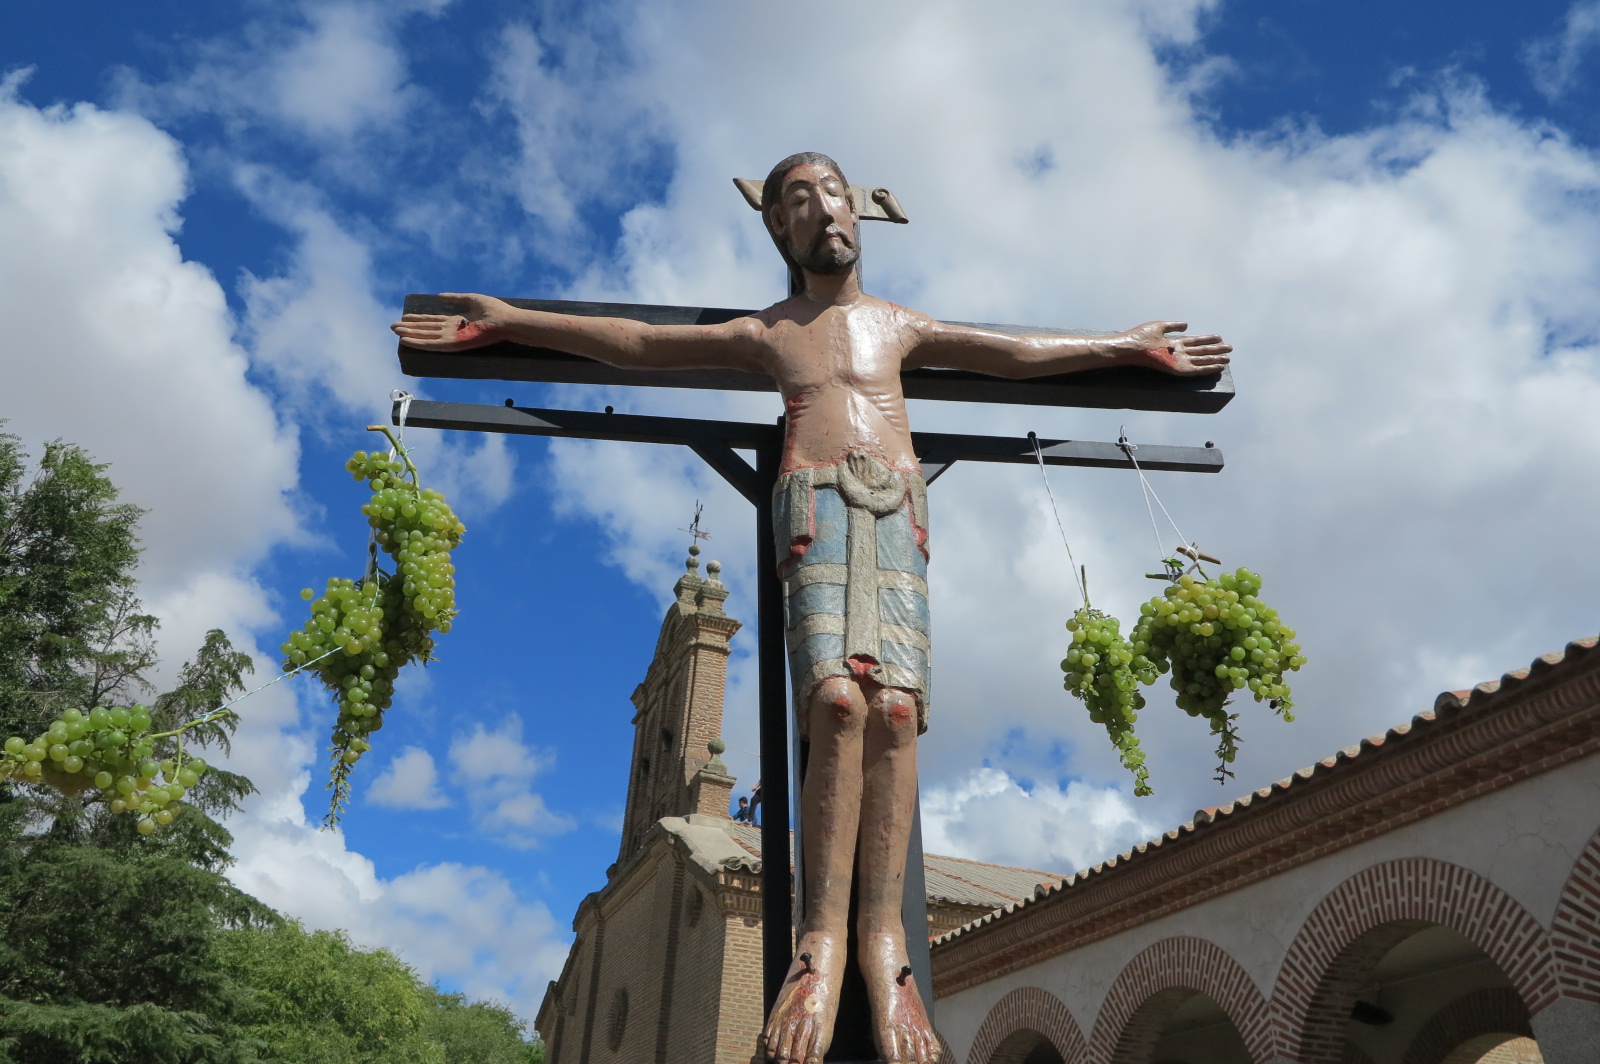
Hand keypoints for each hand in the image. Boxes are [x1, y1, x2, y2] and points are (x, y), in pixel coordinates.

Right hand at [391, 293, 511, 351]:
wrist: (506, 321)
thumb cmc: (495, 310)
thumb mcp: (471, 299)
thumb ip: (455, 299)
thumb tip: (439, 297)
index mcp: (457, 321)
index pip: (433, 321)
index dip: (419, 319)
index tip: (405, 317)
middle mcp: (453, 330)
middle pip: (427, 329)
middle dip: (410, 328)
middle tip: (393, 326)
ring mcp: (453, 338)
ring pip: (427, 337)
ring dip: (411, 335)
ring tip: (396, 332)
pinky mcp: (456, 344)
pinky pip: (434, 345)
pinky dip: (421, 343)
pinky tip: (408, 341)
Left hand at [1122, 321, 1231, 375]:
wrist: (1131, 347)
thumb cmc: (1139, 336)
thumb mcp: (1159, 326)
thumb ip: (1174, 326)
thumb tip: (1187, 325)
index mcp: (1173, 343)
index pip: (1194, 342)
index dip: (1207, 340)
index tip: (1220, 337)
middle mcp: (1177, 353)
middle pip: (1201, 351)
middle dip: (1215, 350)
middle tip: (1230, 348)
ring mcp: (1177, 361)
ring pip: (1201, 361)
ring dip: (1215, 360)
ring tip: (1228, 359)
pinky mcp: (1176, 369)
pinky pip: (1195, 370)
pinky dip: (1207, 369)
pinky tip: (1217, 367)